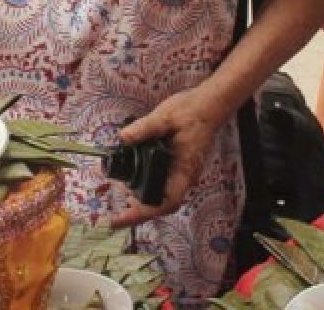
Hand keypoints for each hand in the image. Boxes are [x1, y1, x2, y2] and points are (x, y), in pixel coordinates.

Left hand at [107, 85, 224, 226]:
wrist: (209, 105)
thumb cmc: (192, 111)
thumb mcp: (165, 116)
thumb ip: (144, 128)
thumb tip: (123, 138)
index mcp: (184, 169)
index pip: (167, 202)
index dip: (142, 214)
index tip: (119, 220)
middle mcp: (184, 176)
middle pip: (161, 203)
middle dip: (137, 209)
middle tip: (114, 203)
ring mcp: (182, 173)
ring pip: (161, 193)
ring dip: (140, 195)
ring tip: (118, 185)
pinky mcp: (178, 166)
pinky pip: (162, 182)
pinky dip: (145, 182)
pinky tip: (131, 173)